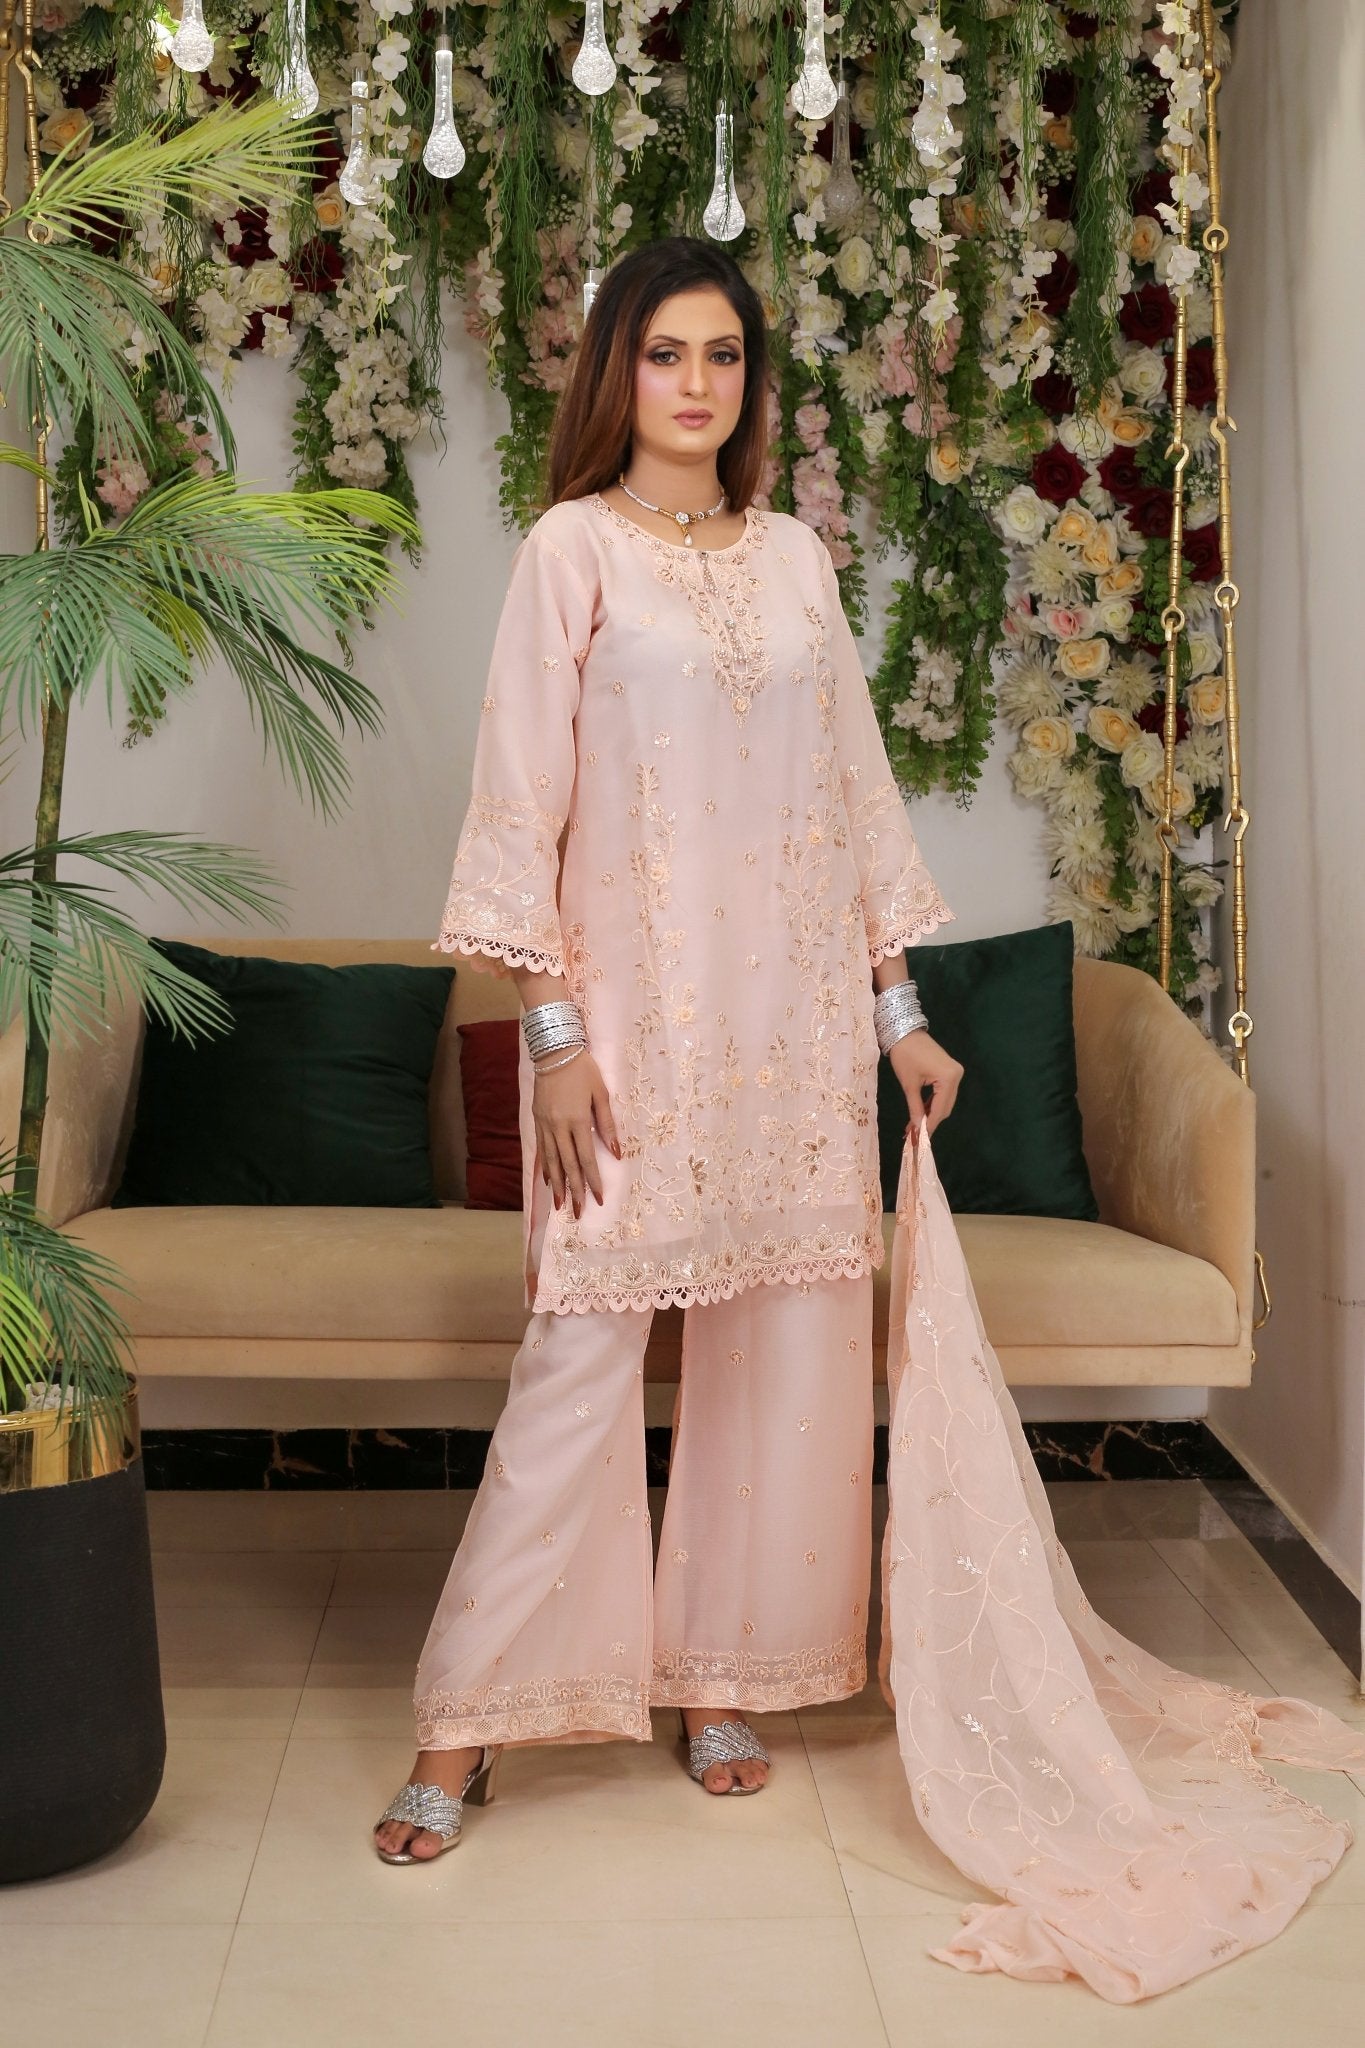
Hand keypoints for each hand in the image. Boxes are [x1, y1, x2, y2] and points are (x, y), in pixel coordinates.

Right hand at [533, 1048, 619, 1217]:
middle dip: (575, 1190)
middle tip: (579, 1212)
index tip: (599, 1198)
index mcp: (577, 1120)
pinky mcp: (537, 1120)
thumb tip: (616, 1152)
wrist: (554, 1051)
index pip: (586, 1158)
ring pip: (552, 1161)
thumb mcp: (601, 1093)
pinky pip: (542, 1149)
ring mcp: (545, 1125)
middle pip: (568, 1165)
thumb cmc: (583, 1070)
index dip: (593, 1180)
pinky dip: (546, 1167)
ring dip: (557, 1185)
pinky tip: (549, 1180)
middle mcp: (559, 1127)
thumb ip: (607, 1123)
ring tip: (560, 1204)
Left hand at [887, 1028, 962, 1137]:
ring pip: (944, 1102)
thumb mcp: (909, 1084)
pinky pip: (942, 1093)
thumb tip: (916, 1128)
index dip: (929, 1126)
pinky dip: (932, 1103)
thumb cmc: (905, 1055)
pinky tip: (920, 1113)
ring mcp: (955, 1073)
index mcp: (949, 1078)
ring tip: (914, 1127)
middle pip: (945, 1107)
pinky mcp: (949, 1072)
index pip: (940, 1109)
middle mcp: (957, 1076)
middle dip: (930, 1122)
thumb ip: (915, 1108)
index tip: (919, 1140)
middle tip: (914, 1135)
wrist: (904, 1032)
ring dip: (930, 1114)